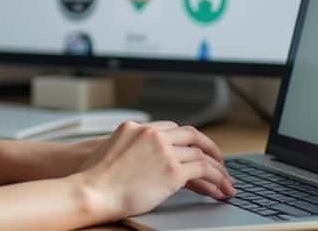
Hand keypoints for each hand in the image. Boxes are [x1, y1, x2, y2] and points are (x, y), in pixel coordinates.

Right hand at [73, 120, 233, 220]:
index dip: (187, 141)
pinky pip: (204, 171)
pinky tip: (221, 189)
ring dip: (218, 169)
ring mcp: (164, 150)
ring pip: (201, 154)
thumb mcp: (108, 151)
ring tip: (226, 182)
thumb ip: (127, 148)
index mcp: (135, 127)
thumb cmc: (93, 179)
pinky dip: (217, 180)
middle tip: (219, 160)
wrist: (91, 190)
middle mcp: (152, 134)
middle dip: (209, 148)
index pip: (171, 128)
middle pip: (191, 135)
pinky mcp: (173, 170)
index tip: (195, 150)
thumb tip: (136, 162)